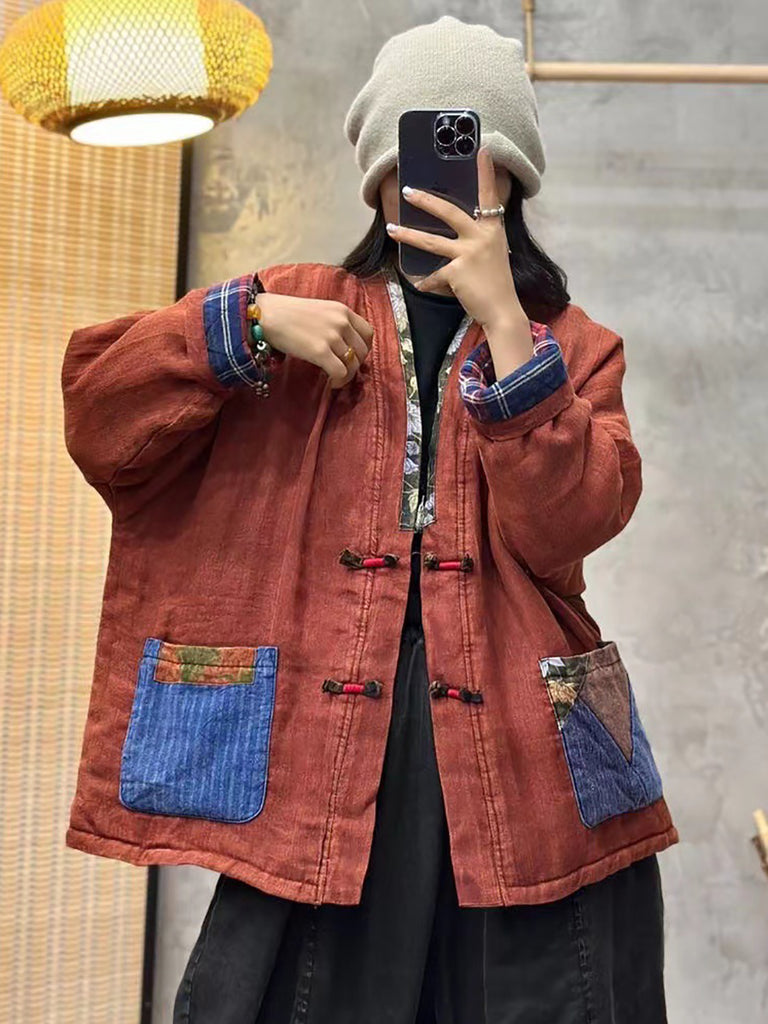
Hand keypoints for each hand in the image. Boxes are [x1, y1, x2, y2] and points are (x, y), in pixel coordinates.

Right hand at [257, 292, 373, 388]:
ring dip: (347, 375)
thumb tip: (344, 345)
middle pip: (362, 351)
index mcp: (342, 310)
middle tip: (343, 370)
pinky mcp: (320, 351)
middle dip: (355, 364)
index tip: (354, 356)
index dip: (364, 348)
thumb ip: (335, 323)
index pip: (368, 333)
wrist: (265, 315)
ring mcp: (332, 336)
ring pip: (354, 364)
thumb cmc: (286, 313)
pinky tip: (332, 383)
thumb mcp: (319, 310)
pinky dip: (339, 381)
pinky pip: (341, 372)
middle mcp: (341, 322)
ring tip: (336, 378)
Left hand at [385, 146, 524, 331]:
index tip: (482, 149)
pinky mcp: (457, 272)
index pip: (489, 195)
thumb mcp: (493, 255)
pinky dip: (427, 281)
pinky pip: (434, 275)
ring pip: (431, 241)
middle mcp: (481, 237)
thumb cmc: (496, 284)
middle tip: (408, 190)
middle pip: (448, 212)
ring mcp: (469, 253)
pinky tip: (421, 284)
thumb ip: (477, 242)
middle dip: (425, 200)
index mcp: (492, 229)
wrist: (502, 311)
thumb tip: (452, 238)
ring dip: (408, 235)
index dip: (485, 173)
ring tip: (391, 229)